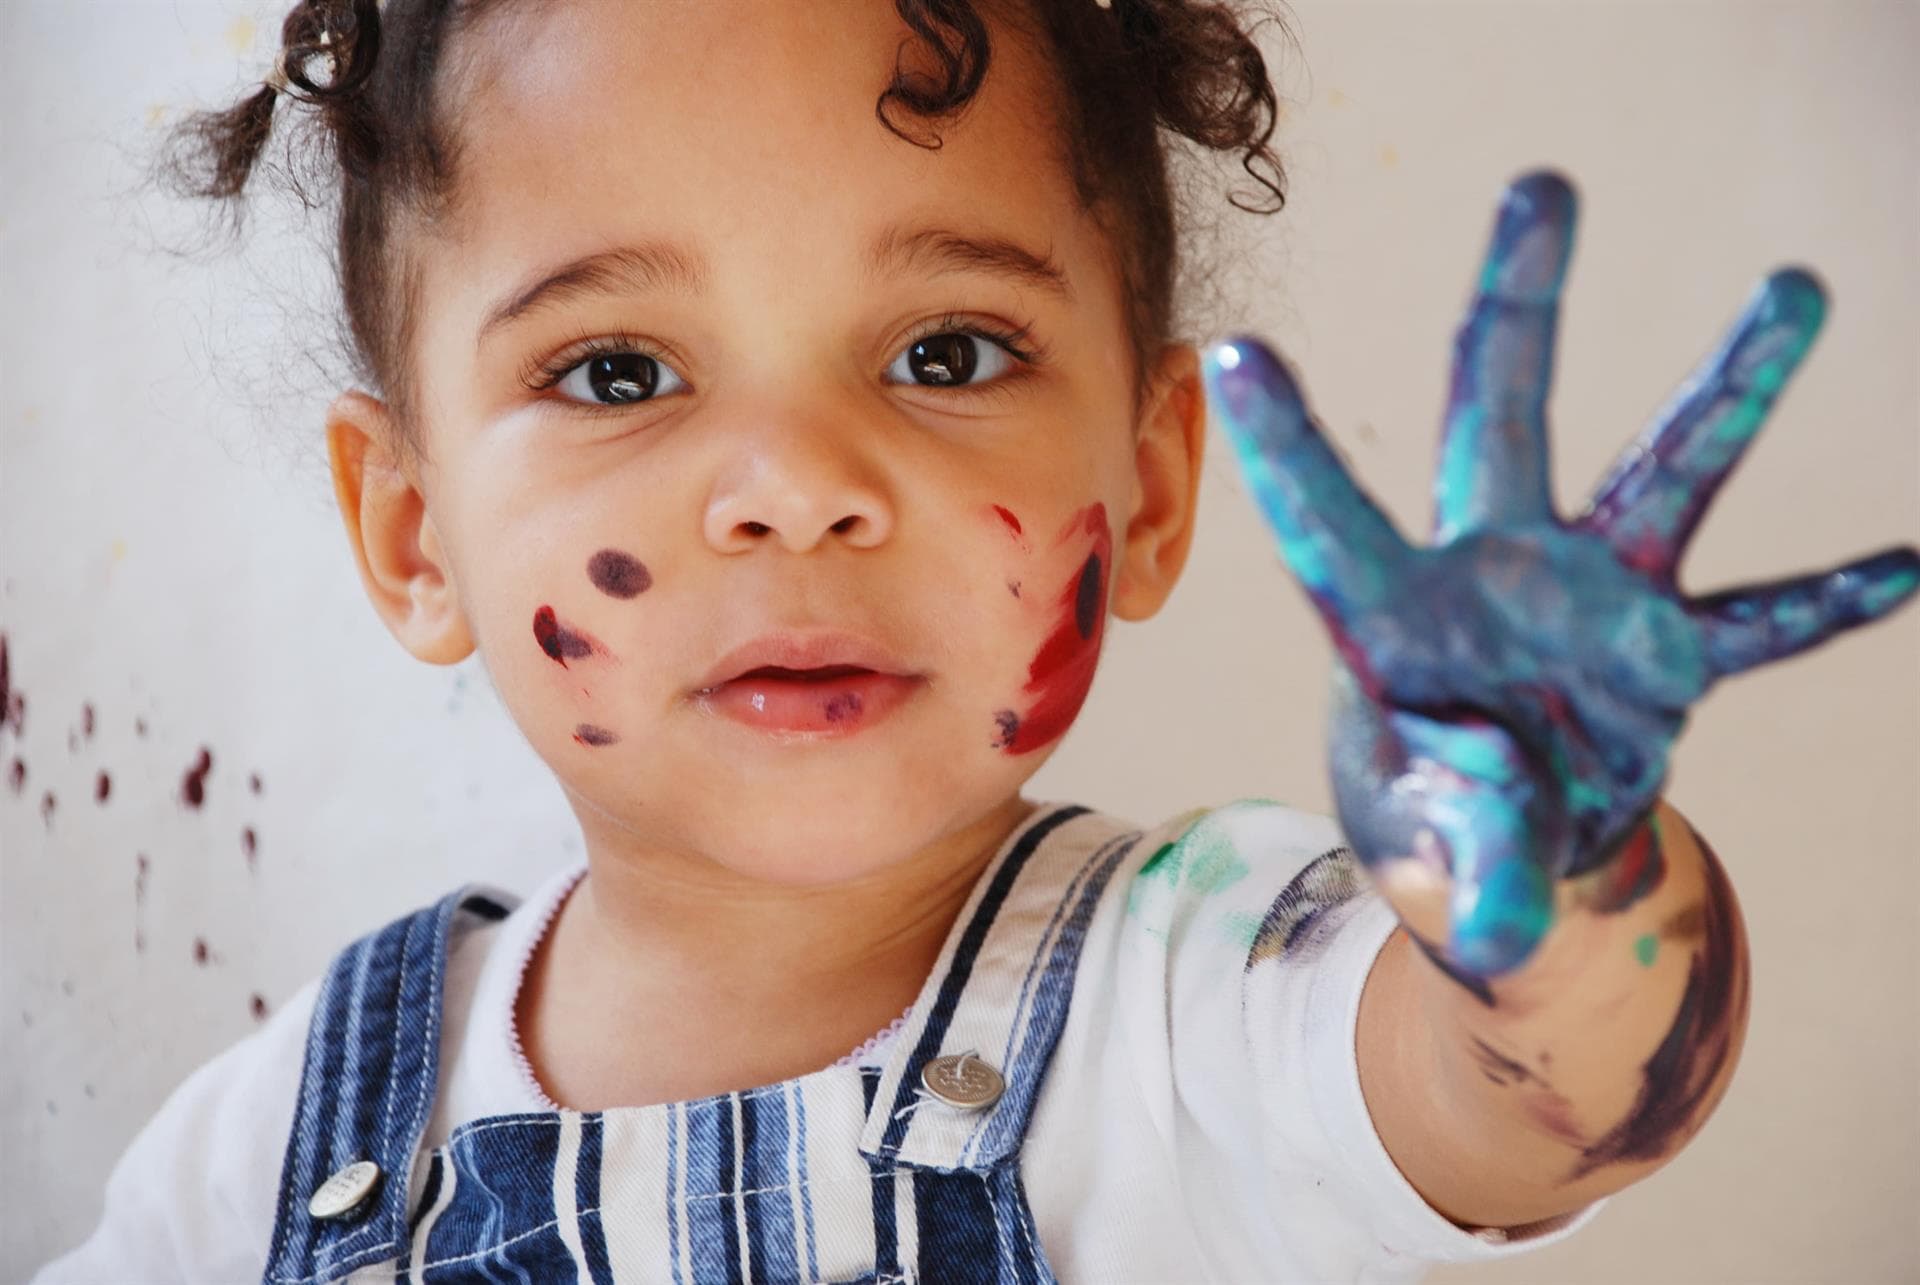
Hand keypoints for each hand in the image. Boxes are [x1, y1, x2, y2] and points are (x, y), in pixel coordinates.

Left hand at [1201, 171, 1918, 977]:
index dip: (1286, 448)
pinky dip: (1827, 603)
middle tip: (1544, 185)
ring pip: (1662, 474)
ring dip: (1730, 391)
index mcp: (1393, 624)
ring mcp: (1589, 604)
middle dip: (1520, 302)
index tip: (1235, 354)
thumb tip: (1502, 871)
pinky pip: (1759, 621)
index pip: (1331, 526)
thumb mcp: (1431, 870)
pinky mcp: (1665, 655)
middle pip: (1500, 416)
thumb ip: (1466, 866)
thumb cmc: (1434, 842)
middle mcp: (1492, 579)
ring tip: (1795, 287)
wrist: (1508, 872)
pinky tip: (1906, 564)